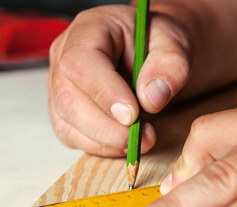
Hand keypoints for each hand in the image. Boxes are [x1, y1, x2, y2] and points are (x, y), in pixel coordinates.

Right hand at [48, 1, 236, 155]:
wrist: (154, 54)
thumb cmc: (159, 44)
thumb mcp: (176, 42)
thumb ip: (170, 64)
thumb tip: (151, 99)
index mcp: (89, 29)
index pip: (80, 62)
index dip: (104, 93)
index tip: (134, 115)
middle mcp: (65, 56)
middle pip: (69, 100)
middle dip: (107, 128)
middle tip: (145, 138)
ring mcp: (60, 85)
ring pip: (67, 124)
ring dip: (105, 141)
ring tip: (141, 141)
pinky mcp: (65, 111)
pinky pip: (73, 137)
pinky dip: (101, 147)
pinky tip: (126, 143)